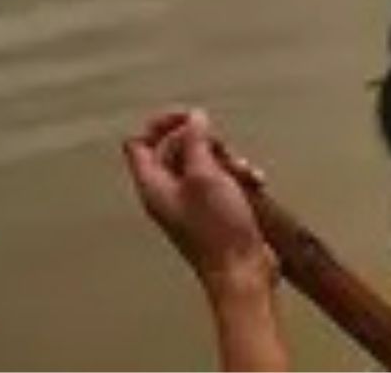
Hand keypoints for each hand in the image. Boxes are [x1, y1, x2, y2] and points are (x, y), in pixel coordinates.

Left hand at [123, 109, 276, 301]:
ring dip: (224, 158)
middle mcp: (167, 193)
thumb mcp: (205, 174)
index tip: (186, 117)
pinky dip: (235, 175)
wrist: (243, 273)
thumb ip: (196, 140)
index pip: (139, 143)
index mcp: (154, 186)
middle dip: (200, 140)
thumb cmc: (218, 232)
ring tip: (239, 170)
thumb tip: (195, 118)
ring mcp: (190, 202)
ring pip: (201, 161)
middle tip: (217, 147)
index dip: (159, 124)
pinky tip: (251, 182)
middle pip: (173, 148)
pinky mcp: (212, 210)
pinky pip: (219, 179)